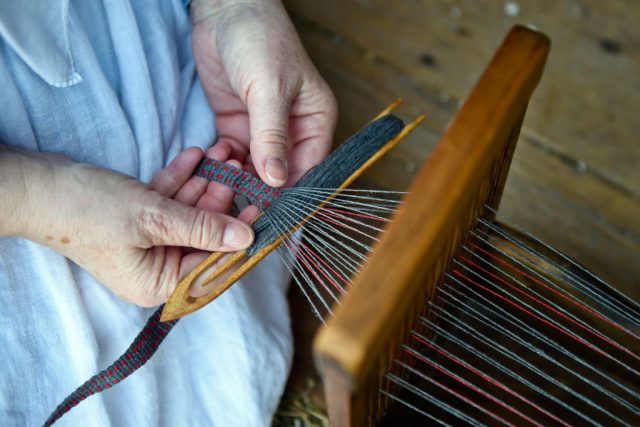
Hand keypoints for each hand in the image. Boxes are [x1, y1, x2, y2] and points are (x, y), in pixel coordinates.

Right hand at [0, 144, 254, 306]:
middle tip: (242, 168)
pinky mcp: (137, 220)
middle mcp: (155, 269)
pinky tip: (196, 155)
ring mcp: (146, 244)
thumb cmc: (90, 210)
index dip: (238, 236)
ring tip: (224, 153)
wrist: (39, 186)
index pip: (212, 264)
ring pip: (187, 213)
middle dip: (220, 198)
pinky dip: (180, 180)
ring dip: (204, 182)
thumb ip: (203, 228)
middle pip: (203, 235)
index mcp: (159, 284)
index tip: (260, 208)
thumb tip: (246, 239)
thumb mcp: (154, 219)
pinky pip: (168, 201)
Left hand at [190, 0, 337, 186]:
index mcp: (315, 121)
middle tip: (238, 204)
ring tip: (221, 178)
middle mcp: (293, 131)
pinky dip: (223, 166)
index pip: (309, 169)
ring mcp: (263, 131)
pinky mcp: (238, 127)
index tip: (272, 215)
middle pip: (281, 176)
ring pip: (255, 171)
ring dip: (238, 179)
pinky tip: (213, 163)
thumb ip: (272, 136)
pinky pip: (233, 158)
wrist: (224, 11)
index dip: (292, 195)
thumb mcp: (268, 88)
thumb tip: (278, 181)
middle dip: (261, 191)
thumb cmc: (259, 39)